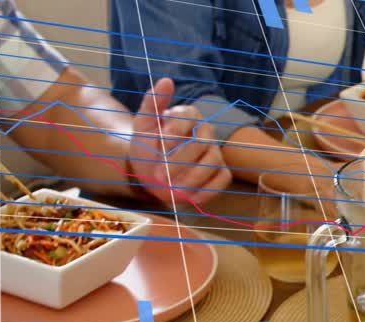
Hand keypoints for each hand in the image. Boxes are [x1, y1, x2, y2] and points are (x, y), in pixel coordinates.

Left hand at [127, 77, 231, 206]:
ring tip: (172, 190)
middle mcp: (206, 132)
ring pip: (212, 163)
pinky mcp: (221, 173)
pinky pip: (222, 180)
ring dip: (191, 178)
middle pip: (201, 144)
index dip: (175, 132)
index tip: (159, 145)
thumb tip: (166, 81)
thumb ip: (152, 103)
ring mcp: (215, 153)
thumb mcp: (142, 126)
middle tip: (158, 175)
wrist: (148, 173)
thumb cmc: (147, 148)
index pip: (189, 117)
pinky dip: (207, 191)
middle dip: (179, 161)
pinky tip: (189, 197)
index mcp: (188, 116)